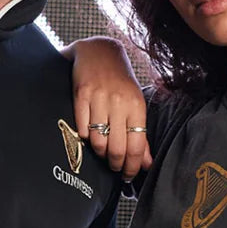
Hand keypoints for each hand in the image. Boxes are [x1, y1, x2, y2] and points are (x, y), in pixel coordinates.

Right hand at [67, 37, 151, 180]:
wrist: (99, 51)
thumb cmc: (120, 81)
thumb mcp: (135, 105)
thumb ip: (141, 134)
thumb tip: (146, 163)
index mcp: (136, 106)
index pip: (137, 145)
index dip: (133, 166)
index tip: (129, 176)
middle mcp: (119, 103)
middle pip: (118, 148)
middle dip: (117, 165)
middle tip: (116, 168)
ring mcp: (99, 99)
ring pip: (99, 142)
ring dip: (101, 153)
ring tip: (104, 152)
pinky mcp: (81, 96)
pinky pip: (83, 129)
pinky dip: (87, 138)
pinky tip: (91, 136)